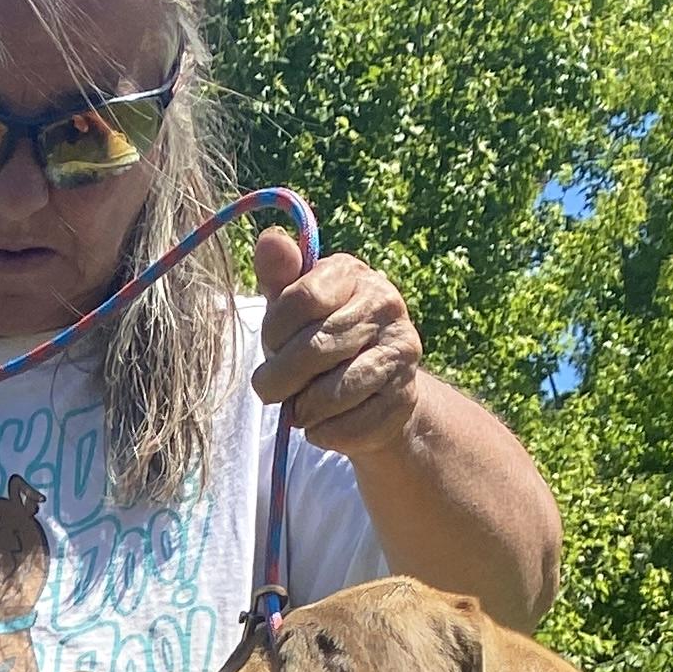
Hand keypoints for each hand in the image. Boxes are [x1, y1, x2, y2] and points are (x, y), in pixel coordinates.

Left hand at [253, 227, 424, 458]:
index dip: (273, 332)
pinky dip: (324, 432)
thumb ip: (280, 280)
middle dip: (278, 379)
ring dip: (302, 410)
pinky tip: (325, 422)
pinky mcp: (404, 397)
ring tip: (301, 406)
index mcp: (352, 274)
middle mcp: (385, 304)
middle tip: (271, 389)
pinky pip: (347, 425)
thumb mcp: (294, 310)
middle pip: (313, 349)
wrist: (374, 390)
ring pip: (331, 393)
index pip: (300, 299)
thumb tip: (268, 239)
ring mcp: (401, 350)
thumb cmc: (320, 342)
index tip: (270, 346)